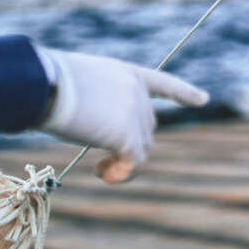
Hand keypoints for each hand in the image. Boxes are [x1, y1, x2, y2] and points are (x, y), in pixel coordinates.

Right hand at [36, 47, 208, 182]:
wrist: (44, 85)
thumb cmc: (48, 84)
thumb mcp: (80, 85)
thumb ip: (100, 103)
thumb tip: (100, 131)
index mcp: (127, 73)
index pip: (163, 83)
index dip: (184, 93)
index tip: (204, 99)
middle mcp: (137, 92)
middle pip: (147, 128)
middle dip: (129, 146)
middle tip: (101, 162)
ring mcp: (135, 112)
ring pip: (142, 148)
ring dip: (123, 164)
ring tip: (100, 169)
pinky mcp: (127, 135)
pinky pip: (135, 163)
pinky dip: (123, 174)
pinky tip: (104, 175)